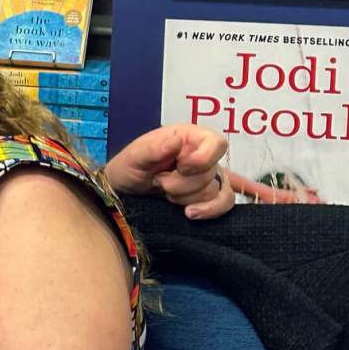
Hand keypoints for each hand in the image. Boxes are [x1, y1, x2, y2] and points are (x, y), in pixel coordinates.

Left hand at [104, 124, 233, 219]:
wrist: (124, 192)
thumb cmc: (129, 167)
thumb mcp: (135, 156)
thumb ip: (155, 148)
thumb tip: (177, 140)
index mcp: (188, 136)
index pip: (216, 143)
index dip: (202, 160)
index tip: (180, 168)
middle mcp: (202, 154)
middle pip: (212, 175)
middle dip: (182, 185)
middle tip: (159, 182)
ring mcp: (208, 176)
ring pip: (218, 194)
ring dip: (188, 199)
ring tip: (165, 195)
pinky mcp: (208, 196)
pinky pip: (225, 204)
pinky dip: (213, 210)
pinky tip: (200, 212)